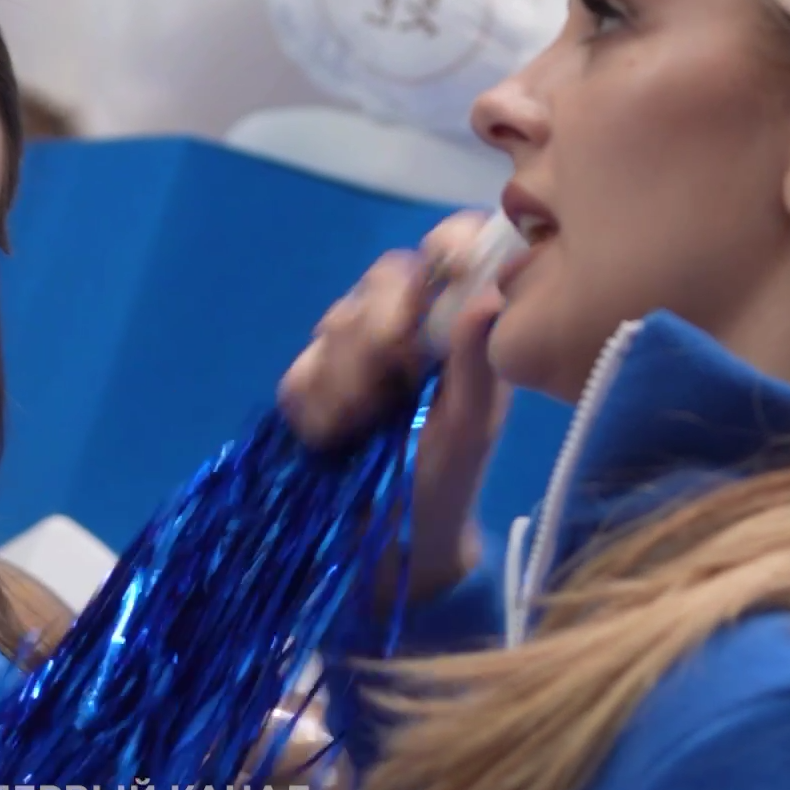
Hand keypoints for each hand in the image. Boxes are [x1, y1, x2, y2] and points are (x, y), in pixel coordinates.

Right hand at [277, 212, 509, 603]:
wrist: (394, 545)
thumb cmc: (448, 483)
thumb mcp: (471, 426)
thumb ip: (477, 362)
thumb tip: (488, 292)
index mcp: (461, 325)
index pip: (456, 247)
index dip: (449, 244)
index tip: (446, 271)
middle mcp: (410, 325)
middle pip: (386, 276)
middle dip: (380, 327)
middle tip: (390, 380)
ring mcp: (356, 350)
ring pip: (337, 320)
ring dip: (346, 375)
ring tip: (361, 424)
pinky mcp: (313, 383)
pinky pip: (301, 368)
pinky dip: (314, 403)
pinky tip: (331, 435)